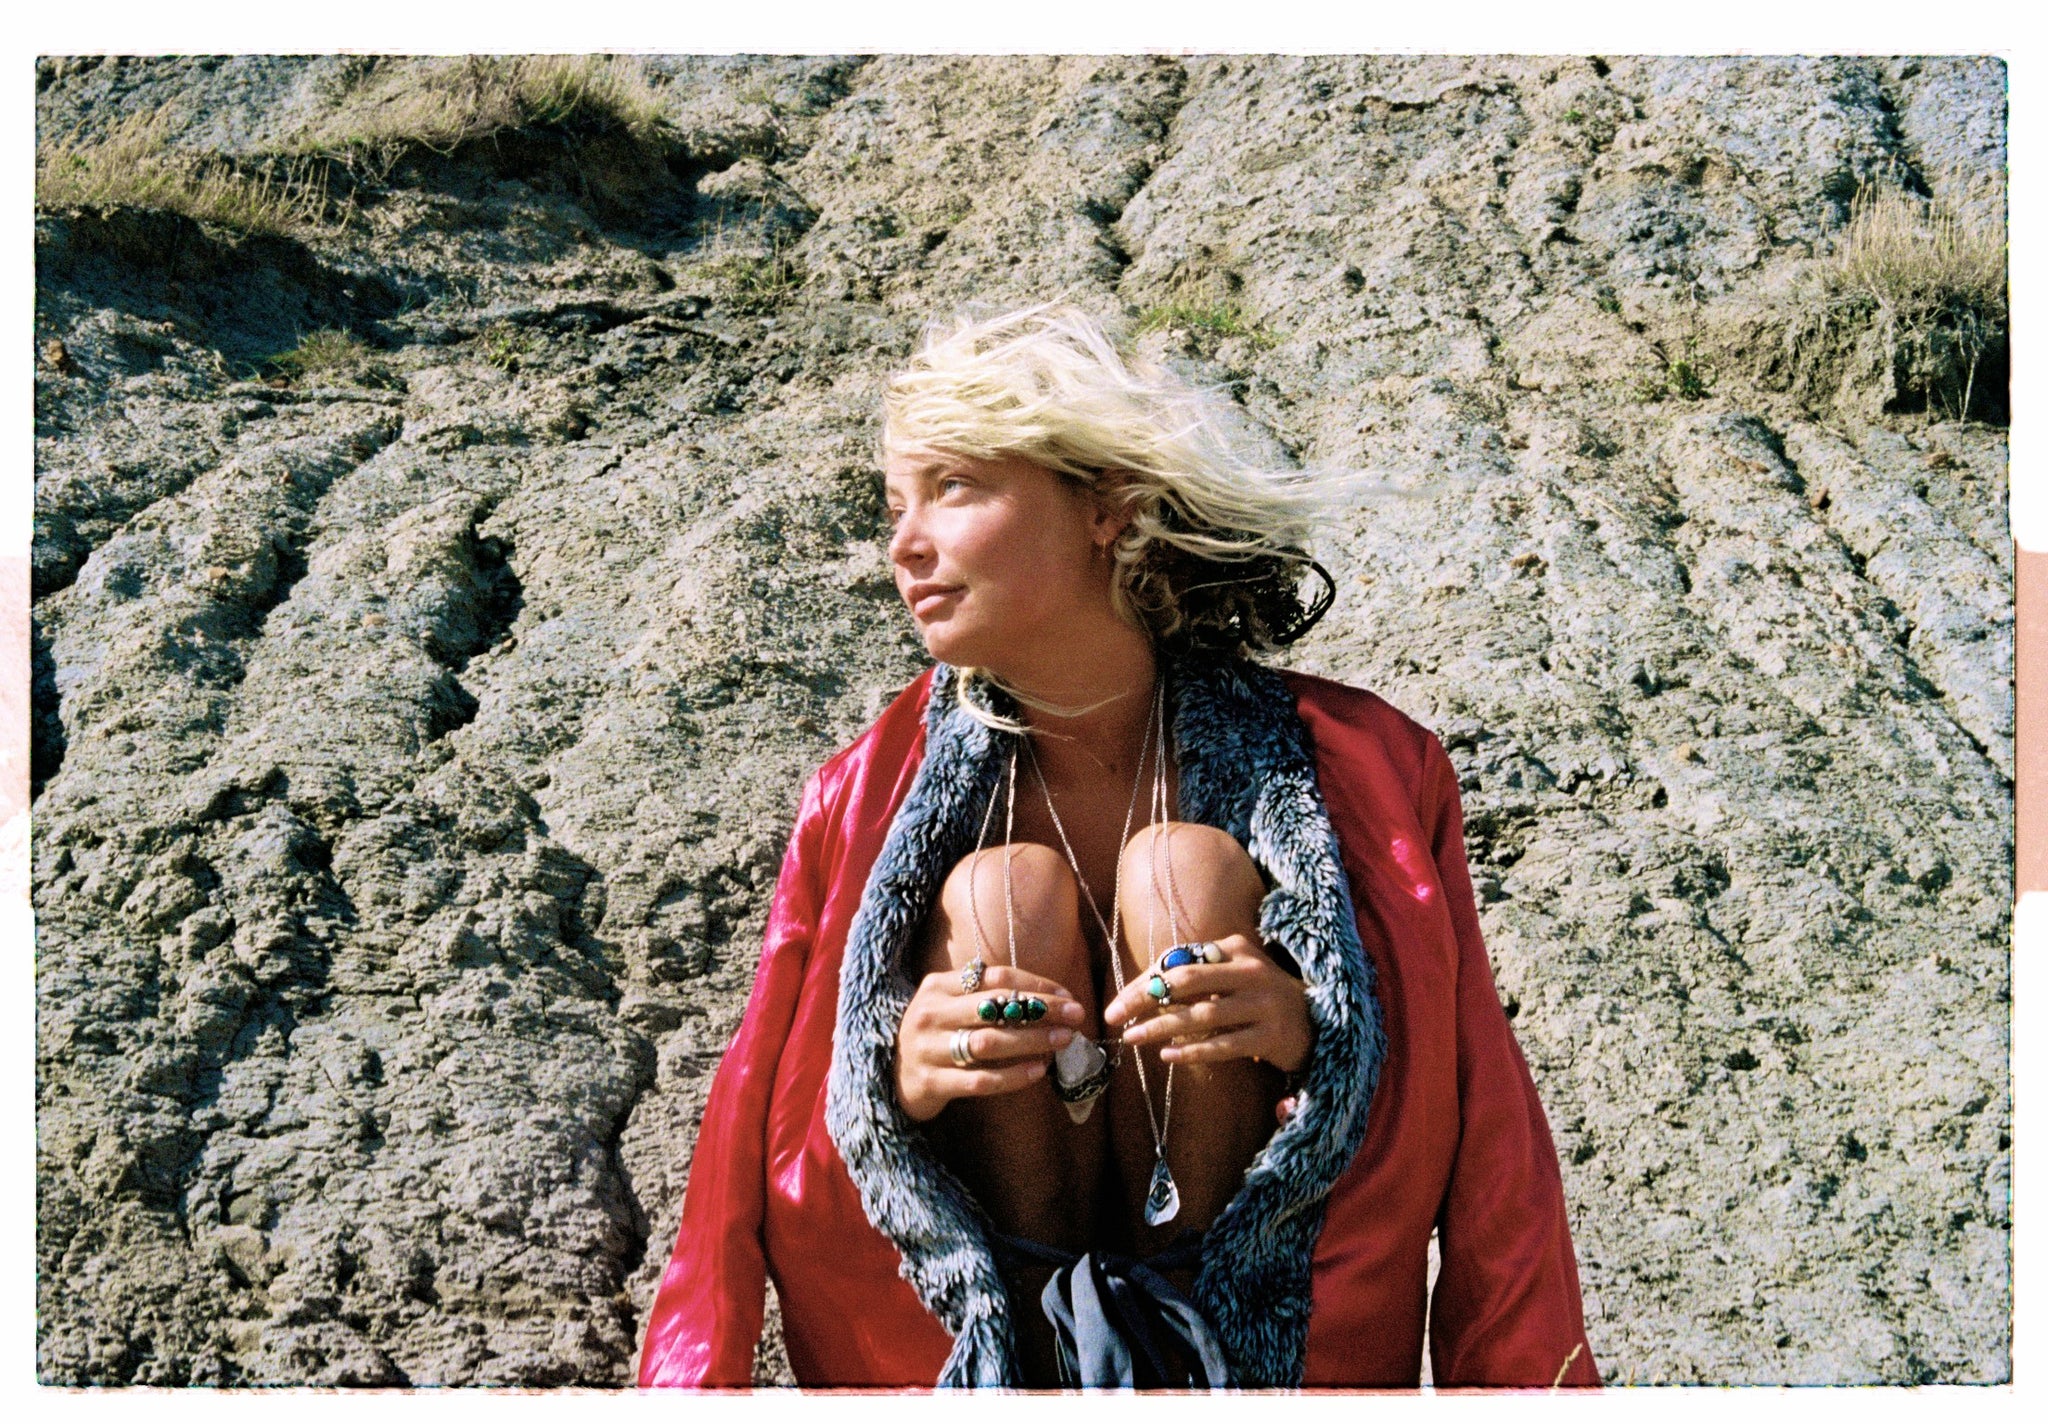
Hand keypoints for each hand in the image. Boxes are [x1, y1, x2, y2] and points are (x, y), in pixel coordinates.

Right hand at [893, 963, 1087, 1122]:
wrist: (891, 1078)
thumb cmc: (935, 1037)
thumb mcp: (949, 1007)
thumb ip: (985, 997)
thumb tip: (1049, 999)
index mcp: (936, 986)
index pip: (993, 977)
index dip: (1034, 984)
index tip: (1067, 995)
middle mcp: (929, 1014)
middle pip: (993, 1007)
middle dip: (1041, 1010)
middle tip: (1076, 1015)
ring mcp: (927, 1050)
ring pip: (988, 1043)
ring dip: (1032, 1041)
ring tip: (1064, 1040)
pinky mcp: (930, 1083)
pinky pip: (979, 1080)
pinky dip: (1012, 1076)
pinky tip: (1038, 1072)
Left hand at [1102, 933, 1311, 1073]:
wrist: (1320, 1023)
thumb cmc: (1263, 998)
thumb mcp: (1235, 975)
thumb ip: (1198, 976)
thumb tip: (1143, 992)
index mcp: (1235, 949)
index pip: (1179, 961)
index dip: (1145, 982)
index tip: (1117, 1003)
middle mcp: (1250, 971)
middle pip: (1185, 981)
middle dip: (1144, 999)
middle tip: (1114, 1018)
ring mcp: (1264, 1003)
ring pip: (1202, 1015)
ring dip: (1162, 1027)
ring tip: (1133, 1039)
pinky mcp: (1273, 1036)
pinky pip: (1225, 1044)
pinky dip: (1194, 1050)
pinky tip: (1168, 1055)